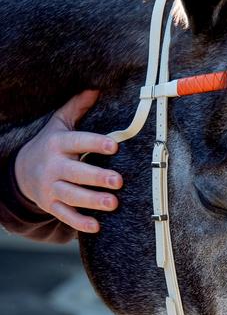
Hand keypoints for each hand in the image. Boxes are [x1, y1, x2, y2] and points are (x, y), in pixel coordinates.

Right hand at [14, 90, 122, 232]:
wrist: (20, 171)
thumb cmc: (50, 145)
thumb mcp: (59, 124)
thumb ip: (77, 108)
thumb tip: (96, 88)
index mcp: (58, 144)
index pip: (78, 142)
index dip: (95, 144)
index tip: (114, 146)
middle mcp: (53, 166)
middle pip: (75, 173)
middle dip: (96, 177)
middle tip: (118, 181)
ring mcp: (50, 187)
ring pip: (71, 196)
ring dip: (92, 201)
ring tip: (113, 203)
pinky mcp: (50, 205)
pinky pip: (64, 215)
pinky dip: (79, 222)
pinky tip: (97, 226)